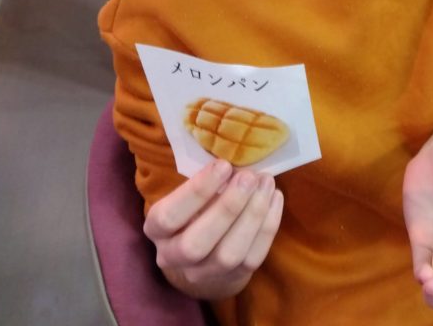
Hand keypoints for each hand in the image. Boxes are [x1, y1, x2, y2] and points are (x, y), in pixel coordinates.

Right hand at [143, 159, 283, 299]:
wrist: (203, 258)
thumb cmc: (193, 211)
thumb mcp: (185, 195)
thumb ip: (202, 180)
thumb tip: (233, 155)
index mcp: (157, 230)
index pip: (168, 217)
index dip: (197, 191)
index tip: (223, 165)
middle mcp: (174, 257)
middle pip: (197, 243)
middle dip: (228, 207)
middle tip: (249, 176)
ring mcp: (204, 273)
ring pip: (229, 254)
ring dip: (252, 214)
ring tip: (266, 183)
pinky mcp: (234, 277)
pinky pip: (254, 256)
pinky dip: (268, 225)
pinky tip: (275, 197)